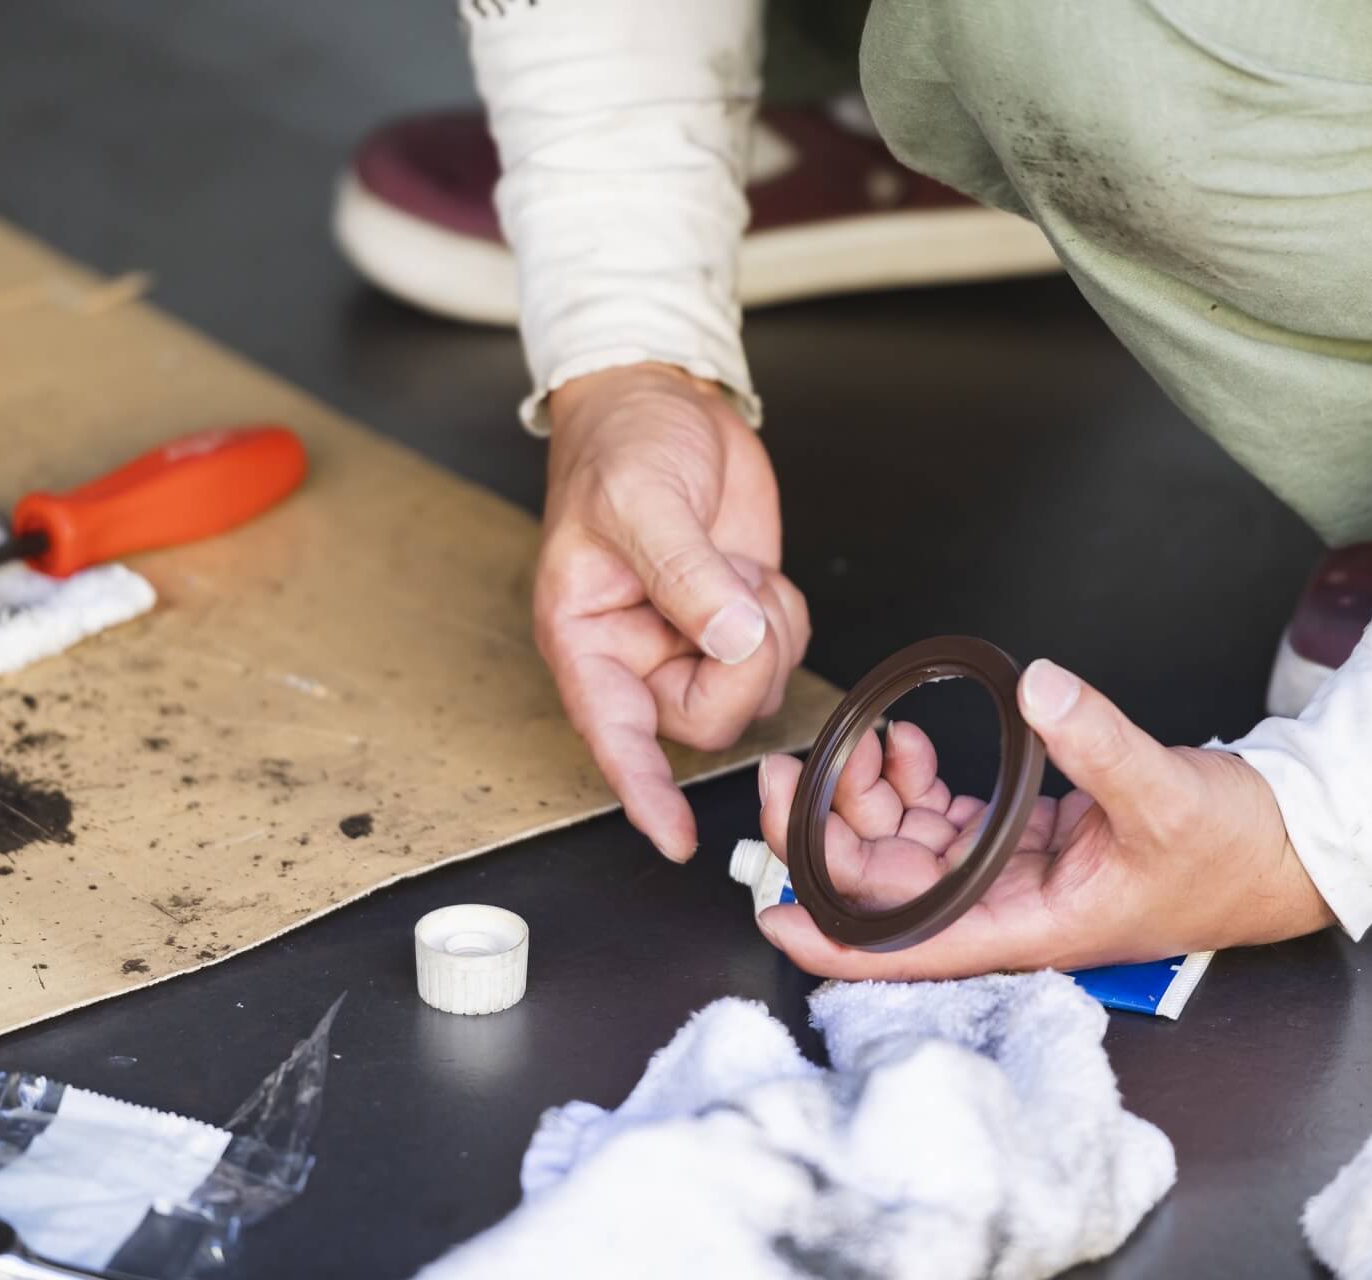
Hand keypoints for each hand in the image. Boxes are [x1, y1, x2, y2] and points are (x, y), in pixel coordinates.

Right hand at [537, 362, 808, 861]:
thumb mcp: (642, 500)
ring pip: (752, 694)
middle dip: (741, 662)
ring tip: (737, 569)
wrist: (662, 399)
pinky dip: (784, 617)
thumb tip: (730, 637)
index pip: (614, 737)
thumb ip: (686, 574)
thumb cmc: (620, 443)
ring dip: (767, 633)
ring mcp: (690, 642)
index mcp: (586, 638)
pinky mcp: (736, 623)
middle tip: (737, 592)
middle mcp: (636, 654)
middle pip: (707, 718)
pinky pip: (779, 656)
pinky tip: (753, 571)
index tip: (675, 839)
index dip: (645, 792)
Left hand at [753, 659, 1333, 976]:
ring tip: (862, 740)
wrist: (1291, 842)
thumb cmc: (1237, 850)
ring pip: (908, 847)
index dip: (829, 935)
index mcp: (1027, 925)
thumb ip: (1098, 742)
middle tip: (790, 770)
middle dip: (829, 832)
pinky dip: (915, 782)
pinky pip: (945, 817)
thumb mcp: (1165, 794)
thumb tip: (1040, 687)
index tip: (769, 908)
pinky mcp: (1026, 838)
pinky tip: (905, 745)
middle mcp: (1007, 908)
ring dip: (870, 798)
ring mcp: (1012, 874)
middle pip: (886, 886)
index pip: (903, 946)